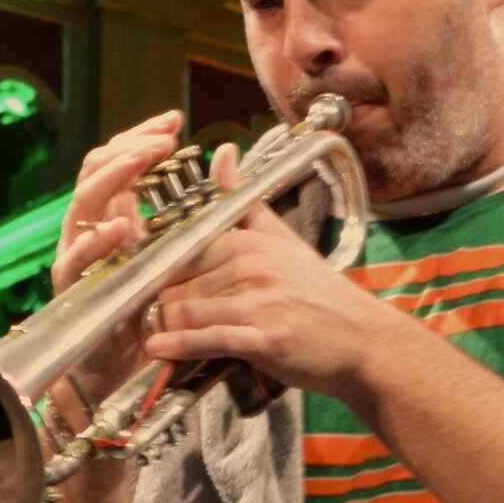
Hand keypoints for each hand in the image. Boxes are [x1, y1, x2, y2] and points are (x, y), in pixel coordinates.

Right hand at [48, 109, 187, 402]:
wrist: (125, 366)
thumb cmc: (150, 310)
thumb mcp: (176, 252)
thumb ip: (192, 209)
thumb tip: (222, 158)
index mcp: (113, 214)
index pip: (120, 159)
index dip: (143, 135)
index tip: (175, 121)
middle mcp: (90, 227)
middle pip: (96, 169)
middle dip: (130, 148)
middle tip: (164, 139)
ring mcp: (77, 255)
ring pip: (83, 202)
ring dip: (114, 178)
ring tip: (143, 161)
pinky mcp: (73, 288)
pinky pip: (77, 257)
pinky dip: (99, 240)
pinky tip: (122, 226)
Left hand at [145, 196, 416, 414]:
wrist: (364, 340)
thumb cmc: (319, 294)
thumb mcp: (282, 238)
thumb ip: (243, 201)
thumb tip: (223, 153)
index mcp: (250, 243)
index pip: (184, 251)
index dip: (158, 269)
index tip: (142, 282)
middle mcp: (253, 268)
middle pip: (179, 283)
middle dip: (156, 302)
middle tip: (139, 316)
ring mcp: (260, 303)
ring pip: (187, 310)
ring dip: (162, 326)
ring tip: (149, 335)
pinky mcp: (266, 338)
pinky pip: (210, 339)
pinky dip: (180, 346)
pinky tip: (160, 349)